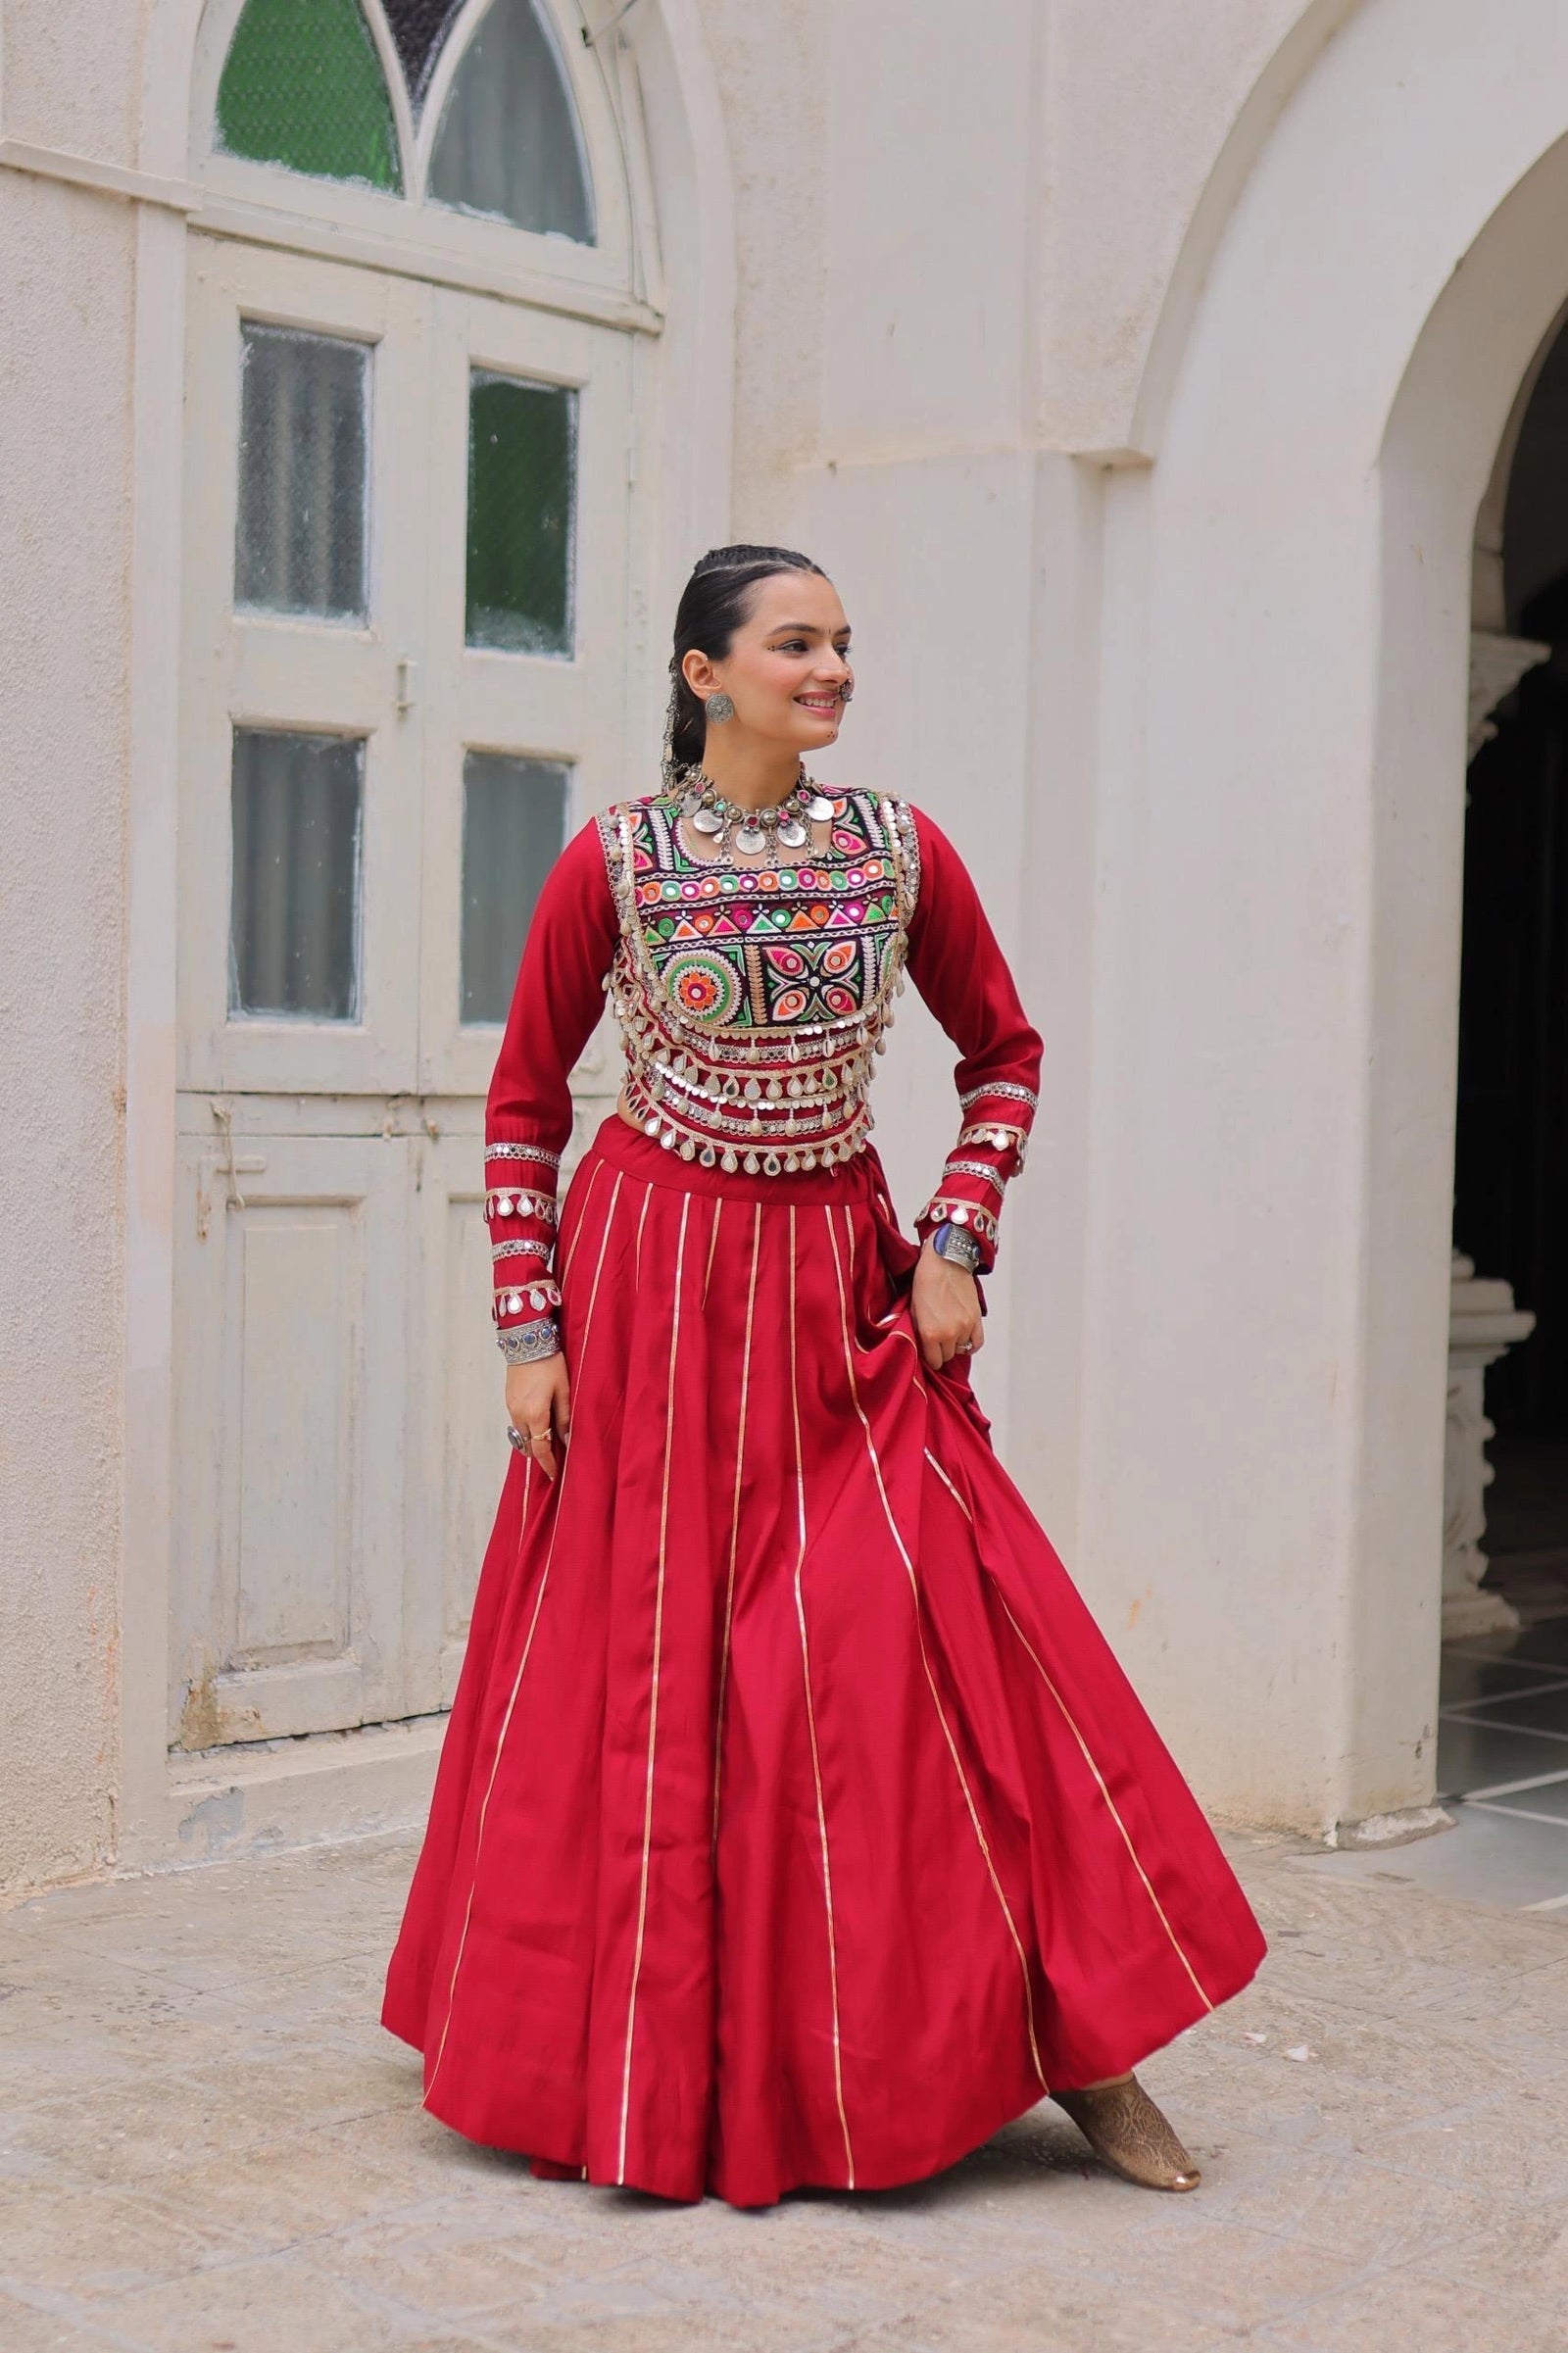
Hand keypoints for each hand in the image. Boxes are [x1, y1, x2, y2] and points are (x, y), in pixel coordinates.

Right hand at [506, 1354, 571, 1480]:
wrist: (527, 1341)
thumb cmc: (550, 1363)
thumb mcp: (564, 1390)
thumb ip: (565, 1418)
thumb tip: (567, 1440)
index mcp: (535, 1413)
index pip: (540, 1448)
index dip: (547, 1464)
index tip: (554, 1474)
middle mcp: (519, 1414)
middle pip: (527, 1446)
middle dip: (539, 1454)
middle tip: (554, 1458)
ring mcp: (511, 1407)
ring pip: (519, 1435)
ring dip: (532, 1442)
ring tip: (547, 1441)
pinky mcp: (508, 1400)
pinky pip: (516, 1423)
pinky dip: (526, 1429)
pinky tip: (537, 1424)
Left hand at [911, 1239, 983, 1371]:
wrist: (946, 1261)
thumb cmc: (925, 1281)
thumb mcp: (913, 1308)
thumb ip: (919, 1331)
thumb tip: (923, 1345)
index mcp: (930, 1333)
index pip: (934, 1361)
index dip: (930, 1358)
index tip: (929, 1352)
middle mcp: (949, 1333)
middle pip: (948, 1356)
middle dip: (941, 1351)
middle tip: (937, 1340)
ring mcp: (965, 1327)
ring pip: (961, 1349)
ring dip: (955, 1344)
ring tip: (949, 1332)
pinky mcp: (976, 1319)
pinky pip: (977, 1343)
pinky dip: (971, 1344)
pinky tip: (964, 1339)